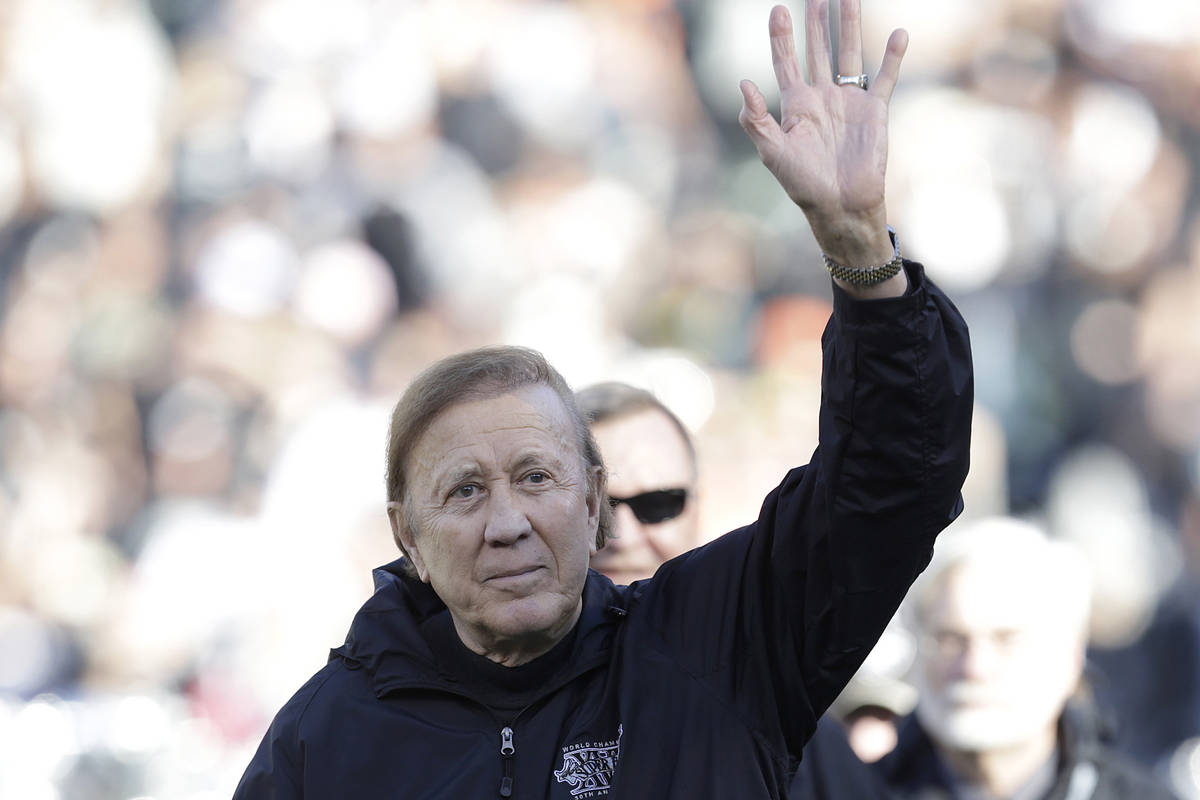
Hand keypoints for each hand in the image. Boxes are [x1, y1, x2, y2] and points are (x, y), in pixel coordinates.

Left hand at [739, 1, 906, 275]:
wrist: (840, 206)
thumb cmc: (803, 184)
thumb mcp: (772, 153)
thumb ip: (756, 119)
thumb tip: (743, 83)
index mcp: (796, 105)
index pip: (786, 62)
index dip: (781, 37)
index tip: (777, 10)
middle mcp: (823, 97)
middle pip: (818, 50)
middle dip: (816, 22)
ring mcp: (850, 101)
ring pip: (850, 54)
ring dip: (850, 26)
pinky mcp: (876, 111)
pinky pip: (886, 77)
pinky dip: (893, 57)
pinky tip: (899, 34)